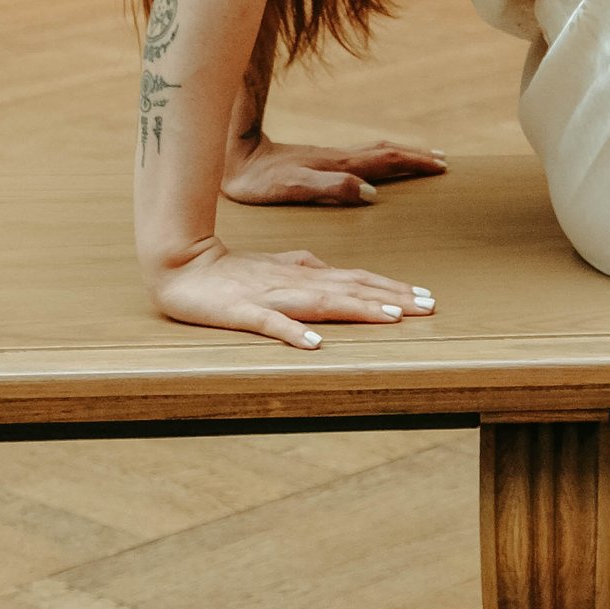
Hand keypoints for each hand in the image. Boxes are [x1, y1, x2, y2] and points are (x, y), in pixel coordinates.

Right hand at [150, 241, 435, 347]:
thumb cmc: (229, 269)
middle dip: (391, 297)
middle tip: (428, 307)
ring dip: (358, 308)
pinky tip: (316, 343)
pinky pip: (272, 323)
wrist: (181, 265)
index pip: (357, 279)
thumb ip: (302, 264)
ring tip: (392, 318)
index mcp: (303, 273)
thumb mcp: (275, 265)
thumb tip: (329, 267)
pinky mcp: (243, 311)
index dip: (392, 288)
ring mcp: (270, 295)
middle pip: (351, 288)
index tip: (425, 298)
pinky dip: (294, 332)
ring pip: (322, 301)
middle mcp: (295, 281)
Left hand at [220, 129, 446, 206]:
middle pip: (386, 153)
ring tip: (422, 158)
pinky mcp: (319, 161)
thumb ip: (331, 188)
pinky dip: (381, 158)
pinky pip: (361, 156)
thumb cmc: (259, 179)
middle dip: (416, 157)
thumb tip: (370, 192)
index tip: (441, 165)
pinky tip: (379, 164)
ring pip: (374, 152)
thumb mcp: (293, 187)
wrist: (233, 156)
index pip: (386, 161)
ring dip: (402, 155)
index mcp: (338, 165)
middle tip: (443, 161)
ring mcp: (329, 157)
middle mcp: (338, 158)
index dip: (414, 163)